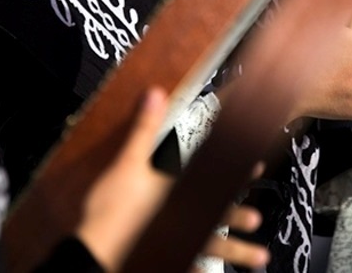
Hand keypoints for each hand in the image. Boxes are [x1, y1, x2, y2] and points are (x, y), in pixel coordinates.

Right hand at [77, 88, 272, 271]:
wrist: (94, 247)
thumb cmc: (111, 208)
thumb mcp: (126, 163)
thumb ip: (144, 129)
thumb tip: (156, 96)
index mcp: (176, 192)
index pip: (212, 178)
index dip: (236, 173)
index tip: (256, 170)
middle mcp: (182, 218)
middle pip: (215, 216)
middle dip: (237, 217)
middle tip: (256, 219)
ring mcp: (175, 241)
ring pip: (211, 247)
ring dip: (235, 252)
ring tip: (257, 258)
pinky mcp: (163, 258)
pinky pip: (186, 266)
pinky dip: (196, 269)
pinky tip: (205, 272)